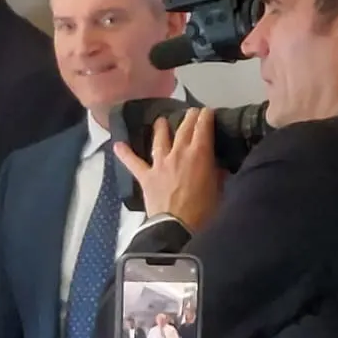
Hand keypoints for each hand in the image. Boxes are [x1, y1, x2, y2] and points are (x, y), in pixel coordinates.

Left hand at [114, 107, 222, 229]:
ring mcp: (159, 164)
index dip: (205, 117)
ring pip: (159, 140)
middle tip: (192, 112)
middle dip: (189, 118)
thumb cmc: (205, 209)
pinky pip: (132, 162)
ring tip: (161, 121)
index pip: (203, 128)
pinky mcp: (145, 176)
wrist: (177, 226)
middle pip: (183, 130)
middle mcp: (178, 153)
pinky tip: (117, 145)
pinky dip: (124, 153)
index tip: (207, 111)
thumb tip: (218, 166)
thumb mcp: (220, 189)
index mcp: (199, 154)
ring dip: (160, 128)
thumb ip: (218, 173)